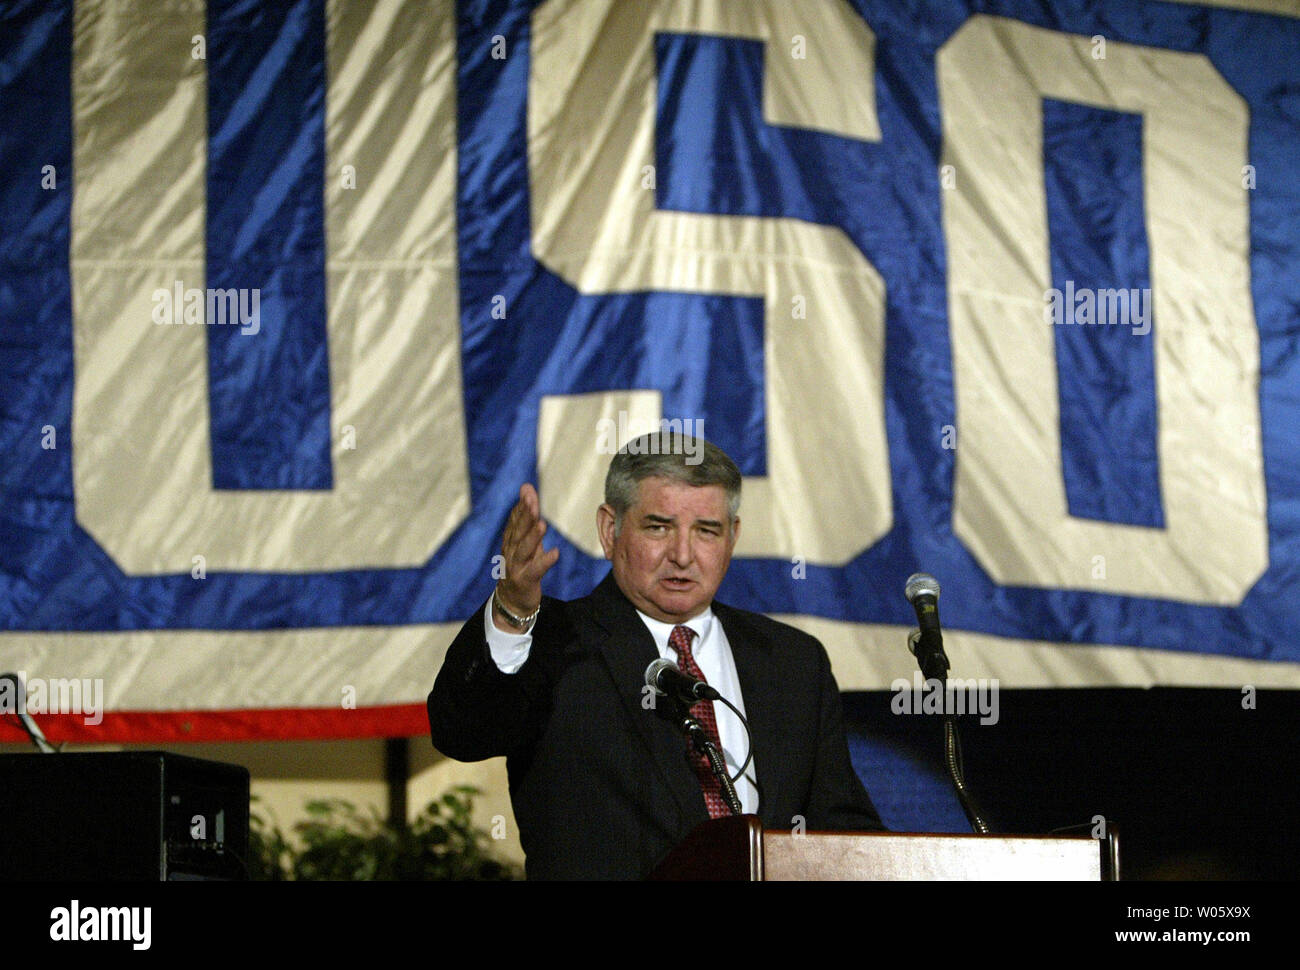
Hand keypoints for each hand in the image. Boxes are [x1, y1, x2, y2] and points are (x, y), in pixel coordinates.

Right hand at [495, 483, 559, 628]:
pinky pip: (535, 570)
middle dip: (525, 517)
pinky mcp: (525, 581)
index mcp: (510, 541)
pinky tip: (555, 553)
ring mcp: (516, 567)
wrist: (512, 600)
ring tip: (542, 524)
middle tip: (532, 502)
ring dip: (532, 537)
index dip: (521, 506)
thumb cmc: (522, 565)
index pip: (514, 521)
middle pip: (517, 532)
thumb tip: (526, 487)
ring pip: (523, 550)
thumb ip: (526, 514)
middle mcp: (510, 552)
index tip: (528, 491)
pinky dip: (545, 561)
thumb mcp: (525, 539)